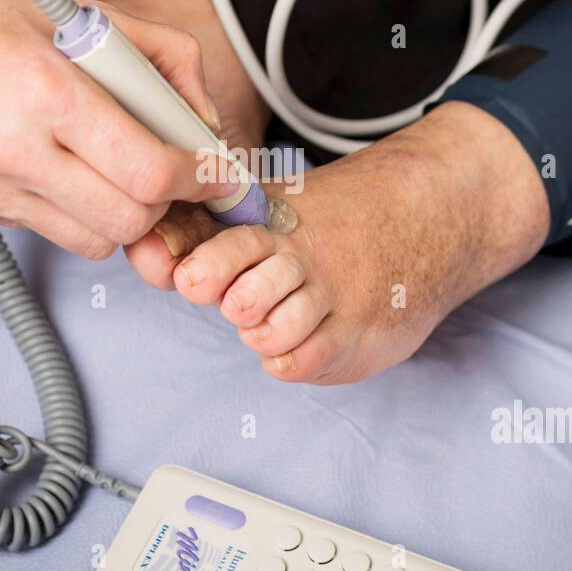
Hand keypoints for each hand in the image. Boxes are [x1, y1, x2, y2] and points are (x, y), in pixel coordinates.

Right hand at [0, 0, 241, 257]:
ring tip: (119, 170)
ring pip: (96, 241)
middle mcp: (17, 151)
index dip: (196, 177)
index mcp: (48, 93)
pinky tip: (70, 169)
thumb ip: (166, 59)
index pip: (148, 171)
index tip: (212, 169)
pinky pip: (55, 233)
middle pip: (129, 219)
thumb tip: (205, 120)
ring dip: (123, 214)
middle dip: (166, 201)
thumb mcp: (88, 14)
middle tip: (170, 171)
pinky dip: (81, 212)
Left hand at [127, 104, 549, 383]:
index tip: (191, 280)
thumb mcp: (275, 207)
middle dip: (233, 306)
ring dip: (262, 334)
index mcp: (273, 228)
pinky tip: (298, 337)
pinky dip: (286, 358)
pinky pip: (300, 363)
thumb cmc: (330, 224)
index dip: (201, 270)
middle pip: (242, 300)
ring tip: (277, 316)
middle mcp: (300, 263)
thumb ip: (214, 226)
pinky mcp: (355, 334)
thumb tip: (147, 243)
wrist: (424, 219)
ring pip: (269, 336)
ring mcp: (331, 300)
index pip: (223, 250)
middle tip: (244, 300)